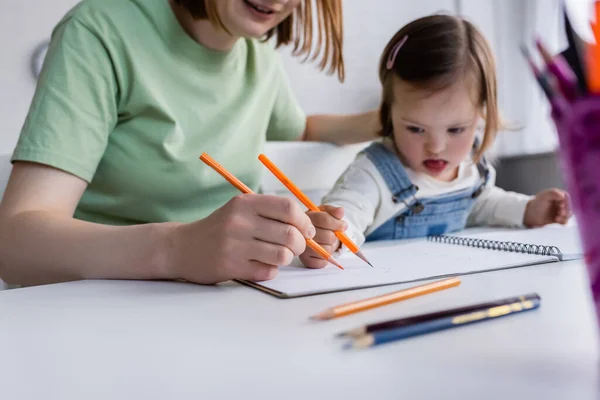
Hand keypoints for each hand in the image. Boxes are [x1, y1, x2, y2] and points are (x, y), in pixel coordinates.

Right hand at [167, 194, 315, 283]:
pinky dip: (270, 270)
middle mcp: (240, 221)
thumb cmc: (219, 228)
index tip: (307, 231)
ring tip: (277, 256)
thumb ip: (270, 213)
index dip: (304, 221)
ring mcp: (235, 245)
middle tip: (295, 247)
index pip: (288, 208)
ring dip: (286, 258)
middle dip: (301, 244)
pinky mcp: (232, 266)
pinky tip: (259, 265)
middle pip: (291, 234)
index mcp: (245, 203)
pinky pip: (268, 271)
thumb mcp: (240, 210)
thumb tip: (307, 226)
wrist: (182, 247)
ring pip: (283, 255)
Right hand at [299, 205, 346, 268]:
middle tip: (332, 235)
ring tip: (326, 243)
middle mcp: (301, 233)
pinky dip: (327, 258)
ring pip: (327, 249)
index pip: (324, 220)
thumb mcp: (326, 213)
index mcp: (306, 218)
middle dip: (334, 236)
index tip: (343, 226)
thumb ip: (333, 211)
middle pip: (328, 236)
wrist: (314, 236)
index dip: (337, 223)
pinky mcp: (306, 260)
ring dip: (331, 247)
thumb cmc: (320, 224)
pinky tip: (322, 251)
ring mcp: (302, 247)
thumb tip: (341, 211)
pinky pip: (323, 261)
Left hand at [524, 188, 571, 227]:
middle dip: (566, 210)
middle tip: (560, 212)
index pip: (567, 197)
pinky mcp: (559, 218)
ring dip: (565, 216)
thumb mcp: (543, 196)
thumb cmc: (536, 204)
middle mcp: (561, 202)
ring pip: (568, 214)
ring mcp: (560, 211)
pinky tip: (557, 221)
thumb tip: (562, 195)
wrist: (529, 215)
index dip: (566, 202)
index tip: (561, 206)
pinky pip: (565, 220)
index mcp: (558, 195)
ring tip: (557, 218)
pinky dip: (563, 221)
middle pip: (569, 206)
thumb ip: (552, 193)